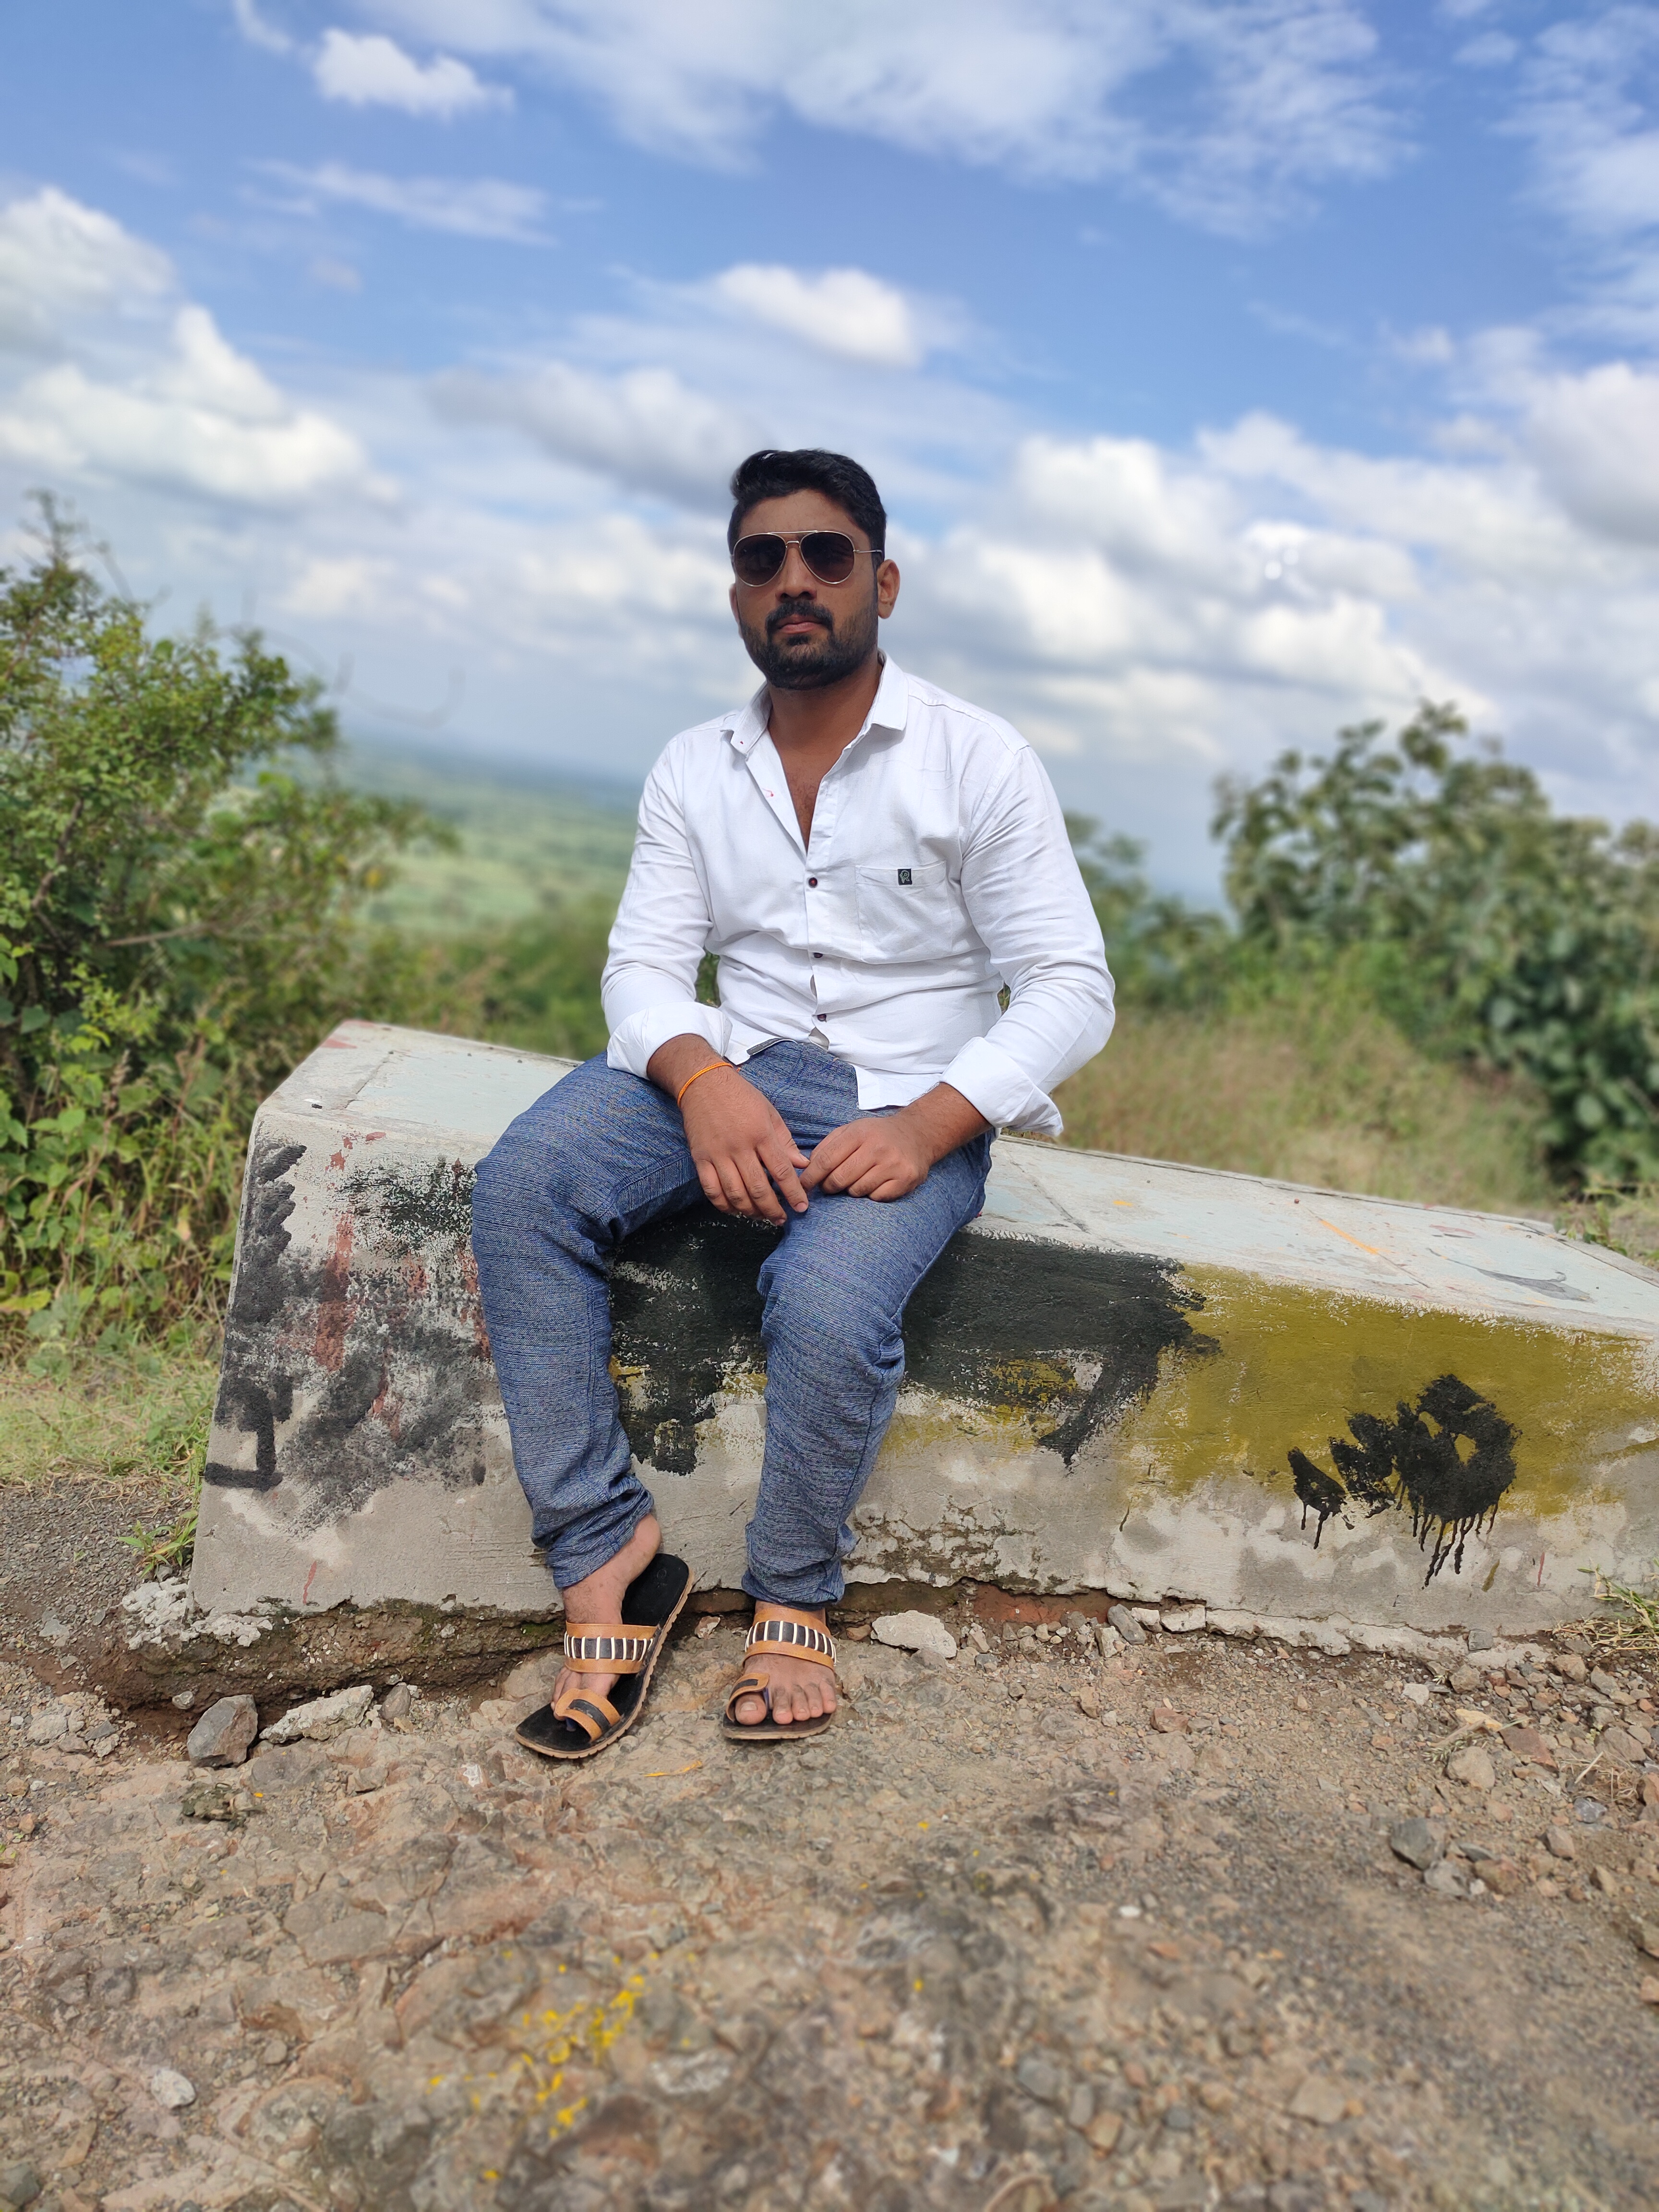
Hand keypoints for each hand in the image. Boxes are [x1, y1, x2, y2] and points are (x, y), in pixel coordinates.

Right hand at [647, 1035, 807, 1223]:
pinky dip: (724, 1205)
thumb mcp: (769, 1113)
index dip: (793, 1193)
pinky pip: (711, 1190)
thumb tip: (802, 1165)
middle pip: (759, 1188)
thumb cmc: (741, 1096)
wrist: (703, 1083)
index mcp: (761, 1134)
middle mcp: (739, 1147)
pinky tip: (735, 1210)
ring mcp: (718, 1154)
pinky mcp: (700, 1158)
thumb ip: (785, 1142)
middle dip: (773, 1209)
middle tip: (782, 1219)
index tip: (802, 1207)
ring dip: (750, 1211)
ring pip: (735, 1194)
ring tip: (761, 1217)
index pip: (781, 1171)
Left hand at [803, 1083, 987, 1202]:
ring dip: (851, 1190)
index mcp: (859, 1133)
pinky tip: (875, 1183)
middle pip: (839, 1179)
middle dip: (829, 1186)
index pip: (826, 1160)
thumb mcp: (851, 1130)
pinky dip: (871, 1194)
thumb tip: (806, 1169)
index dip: (811, 1177)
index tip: (803, 1186)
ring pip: (857, 1190)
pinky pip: (876, 1198)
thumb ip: (828, 1147)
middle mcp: (877, 1148)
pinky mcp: (905, 1179)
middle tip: (830, 1186)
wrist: (917, 1134)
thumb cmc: (877, 1135)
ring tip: (857, 1180)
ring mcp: (893, 1164)